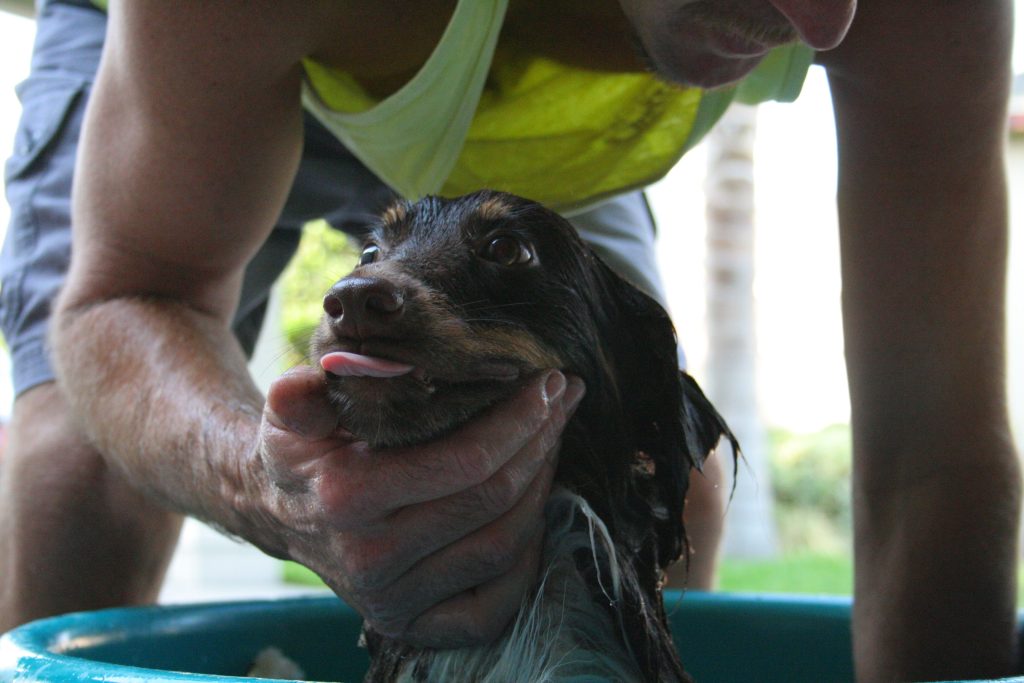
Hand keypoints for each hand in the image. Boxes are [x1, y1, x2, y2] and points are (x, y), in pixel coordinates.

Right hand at [253, 366, 583, 647]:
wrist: (280, 514)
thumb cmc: (302, 450)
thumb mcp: (291, 410)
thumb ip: (302, 393)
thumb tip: (330, 372)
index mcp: (347, 498)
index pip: (463, 461)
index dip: (518, 421)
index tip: (545, 382)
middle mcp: (372, 560)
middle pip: (491, 499)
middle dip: (540, 441)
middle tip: (561, 398)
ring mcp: (395, 602)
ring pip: (501, 546)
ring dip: (541, 487)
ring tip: (551, 438)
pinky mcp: (413, 628)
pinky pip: (494, 604)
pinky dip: (527, 557)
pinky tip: (534, 508)